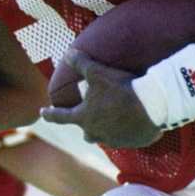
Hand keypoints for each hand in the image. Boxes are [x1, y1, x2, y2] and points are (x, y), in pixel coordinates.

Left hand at [39, 50, 161, 148]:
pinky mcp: (133, 142)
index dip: (49, 113)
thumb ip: (81, 63)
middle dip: (86, 125)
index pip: (60, 117)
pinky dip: (127, 130)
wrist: (152, 105)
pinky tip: (133, 121)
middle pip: (86, 132)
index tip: (42, 112)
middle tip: (89, 116)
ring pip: (105, 136)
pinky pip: (126, 137)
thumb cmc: (120, 89)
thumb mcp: (97, 73)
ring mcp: (115, 140)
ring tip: (113, 119)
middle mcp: (96, 133)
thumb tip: (67, 52)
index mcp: (84, 117)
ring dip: (106, 129)